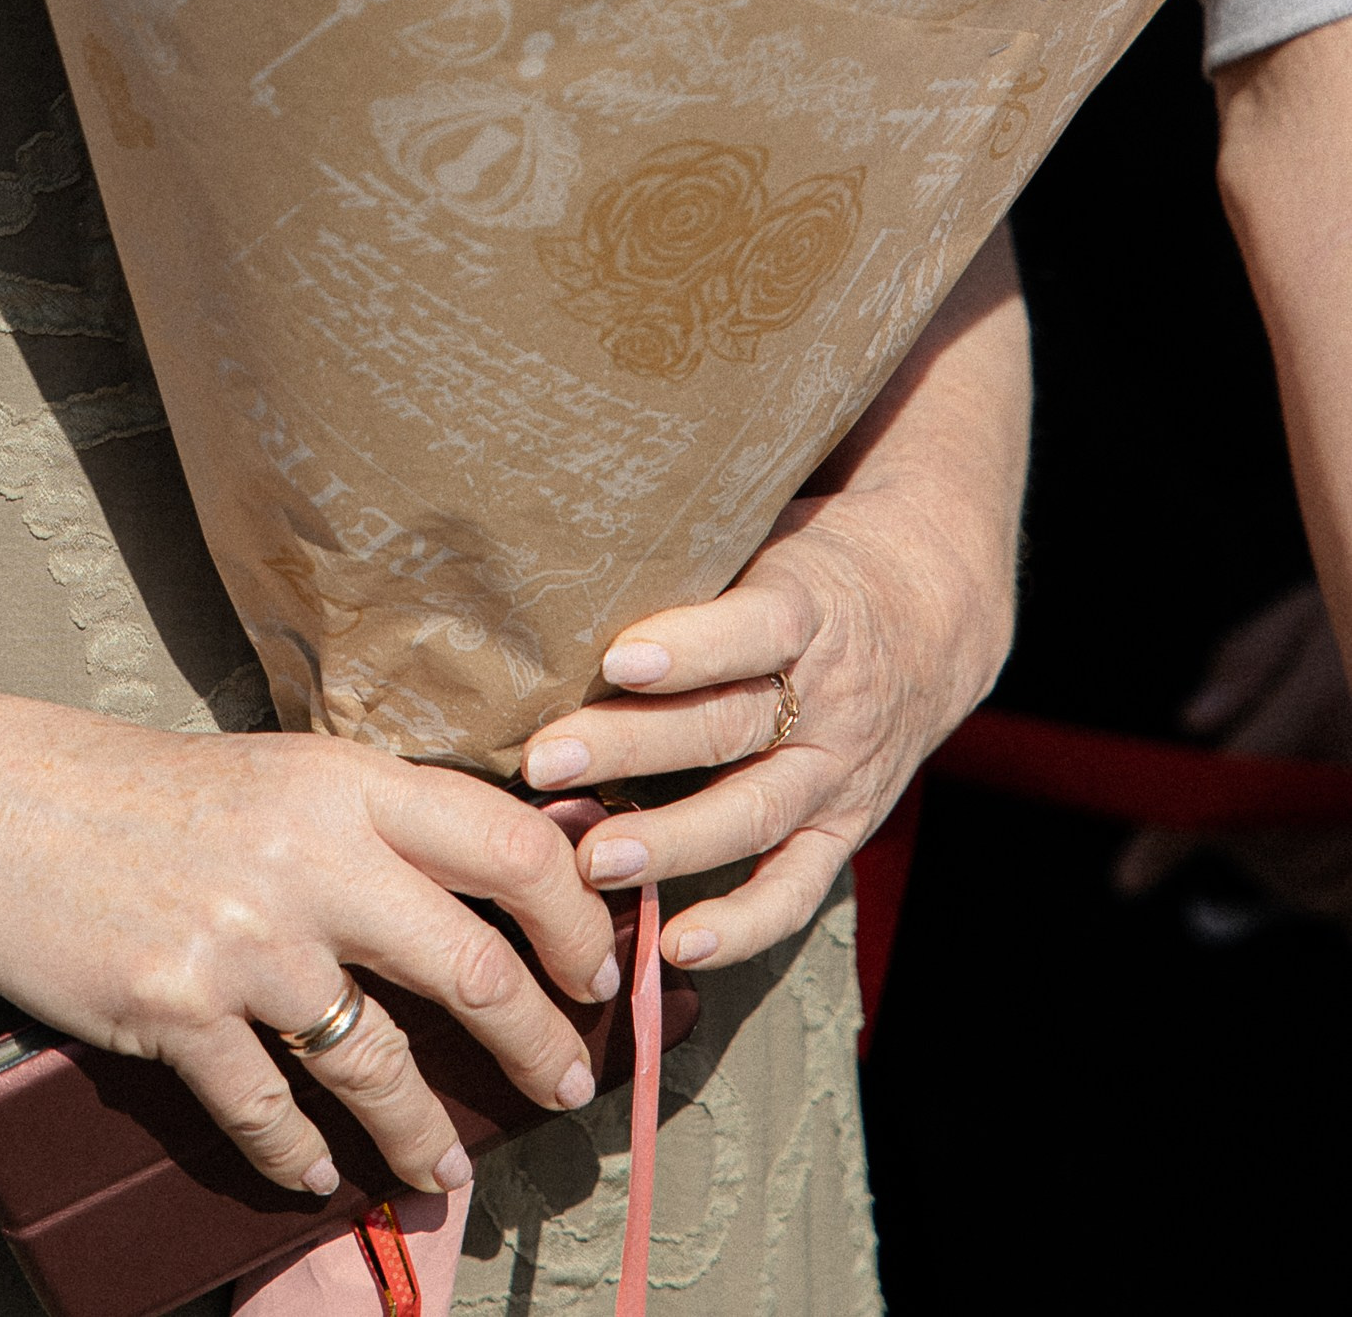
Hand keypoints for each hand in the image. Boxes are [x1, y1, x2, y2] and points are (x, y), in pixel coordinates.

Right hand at [0, 679, 621, 1201]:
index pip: (508, 843)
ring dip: (425, 1134)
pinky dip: (303, 1160)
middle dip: (538, 1043)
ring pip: (381, 1063)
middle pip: (473, 965)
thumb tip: (480, 896)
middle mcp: (310, 855)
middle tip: (565, 1084)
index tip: (596, 967)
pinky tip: (321, 1176)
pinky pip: (273, 1115)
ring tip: (443, 1168)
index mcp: (344, 781)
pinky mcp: (179, 1009)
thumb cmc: (143, 792)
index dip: (573, 916)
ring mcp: (245, 938)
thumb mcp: (277, 776)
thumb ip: (372, 826)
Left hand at [515, 470, 1011, 972]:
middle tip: (545, 762)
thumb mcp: (771, 534)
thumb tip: (569, 554)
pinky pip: (796, 887)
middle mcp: (828, 697)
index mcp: (809, 607)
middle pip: (729, 726)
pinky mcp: (845, 827)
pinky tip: (677, 946)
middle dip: (632, 748)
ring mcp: (838, 771)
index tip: (615, 661)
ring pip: (753, 812)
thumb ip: (695, 558)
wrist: (935, 610)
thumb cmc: (815, 563)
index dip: (687, 646)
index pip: (752, 627)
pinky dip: (741, 924)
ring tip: (593, 861)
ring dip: (670, 842)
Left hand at [1117, 578, 1351, 922]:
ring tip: (1275, 805)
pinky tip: (1305, 838)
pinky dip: (1314, 886)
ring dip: (1268, 863)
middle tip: (1219, 793)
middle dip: (1224, 830)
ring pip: (1302, 881)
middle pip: (1261, 840)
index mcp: (1325, 699)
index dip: (1177, 838)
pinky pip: (1338, 898)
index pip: (1235, 782)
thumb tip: (1194, 720)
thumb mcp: (1304, 617)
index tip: (1127, 880)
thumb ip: (1247, 661)